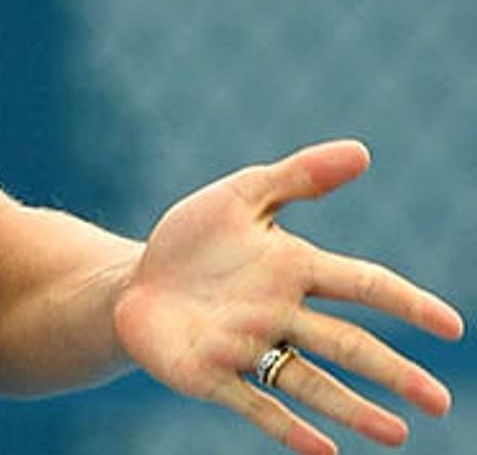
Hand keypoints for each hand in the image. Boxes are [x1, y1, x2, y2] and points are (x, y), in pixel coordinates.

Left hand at [112, 140, 464, 453]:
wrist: (132, 285)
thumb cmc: (190, 242)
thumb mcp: (238, 197)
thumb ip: (298, 177)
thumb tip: (362, 151)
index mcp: (292, 269)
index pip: (363, 284)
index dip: (406, 302)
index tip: (451, 326)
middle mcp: (279, 314)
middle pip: (347, 344)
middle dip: (394, 372)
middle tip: (439, 402)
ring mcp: (247, 349)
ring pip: (309, 381)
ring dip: (353, 409)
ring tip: (397, 435)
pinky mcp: (211, 376)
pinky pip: (255, 405)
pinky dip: (288, 428)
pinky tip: (325, 451)